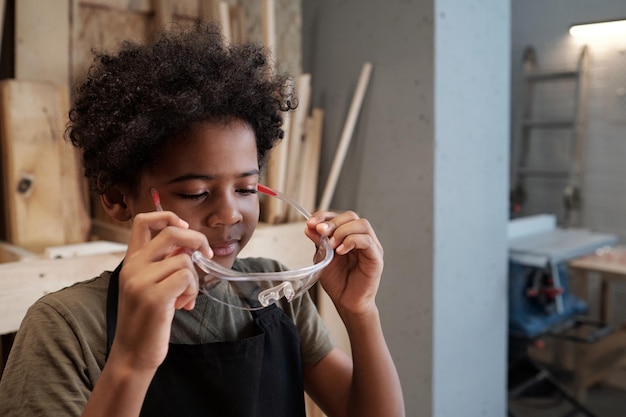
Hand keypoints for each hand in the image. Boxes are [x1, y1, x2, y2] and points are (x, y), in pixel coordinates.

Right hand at [110, 211, 211, 371]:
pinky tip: (183, 305)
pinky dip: (192, 291)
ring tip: (184, 298)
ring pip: (185, 261)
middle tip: (206, 254)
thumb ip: (164, 264)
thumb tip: (189, 248)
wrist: (132, 353)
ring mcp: (141, 281)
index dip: (167, 216)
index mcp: (131, 261)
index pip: (142, 222)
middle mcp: (133, 267)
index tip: (184, 227)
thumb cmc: (147, 320)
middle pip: (171, 233)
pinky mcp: (154, 296)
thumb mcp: (150, 286)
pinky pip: (187, 278)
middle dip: (196, 240)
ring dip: (193, 281)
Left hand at [305, 211, 383, 315]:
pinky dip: (351, 241)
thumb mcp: (322, 258)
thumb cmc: (338, 282)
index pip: (339, 216)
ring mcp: (371, 246)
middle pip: (351, 216)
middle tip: (320, 231)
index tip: (311, 222)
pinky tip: (340, 251)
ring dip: (342, 231)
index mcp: (348, 235)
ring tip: (332, 245)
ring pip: (362, 224)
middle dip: (332, 222)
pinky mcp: (376, 257)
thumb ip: (318, 242)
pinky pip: (367, 240)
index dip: (325, 216)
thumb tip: (309, 226)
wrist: (346, 302)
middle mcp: (361, 238)